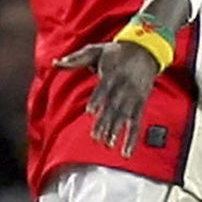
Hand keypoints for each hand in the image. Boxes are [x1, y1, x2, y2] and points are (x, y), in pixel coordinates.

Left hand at [59, 40, 161, 155]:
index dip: (98, 99)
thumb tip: (55, 62)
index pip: (104, 88)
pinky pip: (136, 124)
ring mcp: (133, 97)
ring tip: (108, 144)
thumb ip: (75, 58)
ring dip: (117, 131)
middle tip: (96, 137)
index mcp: (112, 73)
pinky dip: (132, 139)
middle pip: (114, 106)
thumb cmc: (115, 52)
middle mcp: (124, 86)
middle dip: (106, 122)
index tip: (90, 111)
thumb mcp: (95, 50)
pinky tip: (125, 152)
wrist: (145, 50)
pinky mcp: (140, 104)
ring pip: (125, 116)